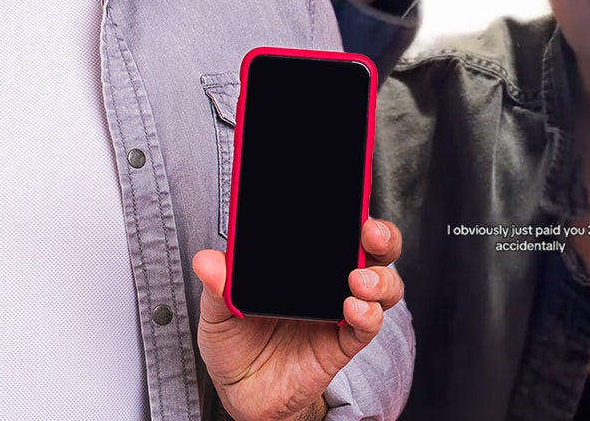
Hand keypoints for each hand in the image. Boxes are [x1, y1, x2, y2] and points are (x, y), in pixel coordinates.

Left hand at [195, 218, 405, 420]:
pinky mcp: (342, 343)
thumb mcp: (216, 309)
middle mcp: (327, 281)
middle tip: (368, 231)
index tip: (346, 196)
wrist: (241, 392)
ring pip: (381, 284)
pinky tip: (351, 308)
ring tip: (356, 278)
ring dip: (378, 277)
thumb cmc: (234, 342)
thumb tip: (207, 260)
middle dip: (380, 234)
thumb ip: (216, 285)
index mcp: (301, 262)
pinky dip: (367, 315)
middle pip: (372, 249)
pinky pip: (367, 325)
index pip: (334, 226)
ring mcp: (338, 311)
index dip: (348, 208)